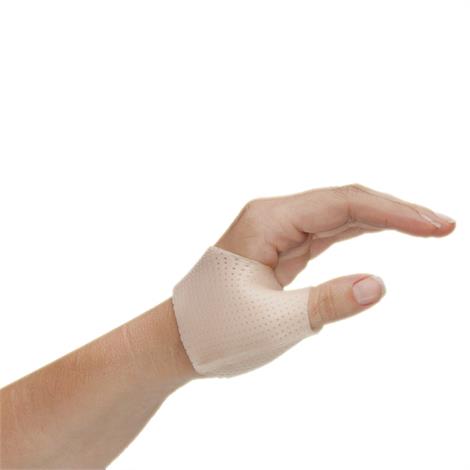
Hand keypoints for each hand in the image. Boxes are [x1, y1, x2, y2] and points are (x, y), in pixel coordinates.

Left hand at [216, 184, 454, 327]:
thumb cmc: (216, 330)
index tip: (436, 226)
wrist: (178, 339)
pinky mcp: (281, 246)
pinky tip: (384, 228)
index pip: (343, 205)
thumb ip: (329, 303)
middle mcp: (273, 216)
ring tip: (425, 227)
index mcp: (268, 221)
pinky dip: (359, 230)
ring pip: (338, 214)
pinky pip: (327, 231)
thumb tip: (380, 285)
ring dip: (381, 218)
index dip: (394, 213)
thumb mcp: (275, 322)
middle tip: (443, 225)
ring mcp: (276, 229)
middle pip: (344, 202)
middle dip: (395, 212)